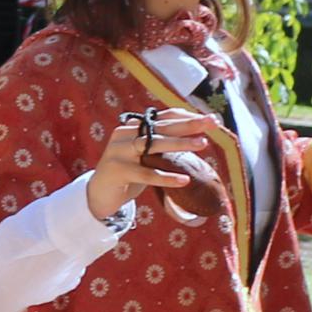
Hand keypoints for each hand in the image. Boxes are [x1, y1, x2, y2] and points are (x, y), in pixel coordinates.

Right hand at [87, 106, 219, 220]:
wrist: (99, 194)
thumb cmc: (129, 172)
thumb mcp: (144, 154)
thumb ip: (162, 143)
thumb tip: (197, 135)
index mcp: (132, 127)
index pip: (163, 117)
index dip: (187, 117)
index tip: (211, 119)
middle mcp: (124, 135)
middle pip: (160, 127)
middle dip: (189, 125)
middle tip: (212, 123)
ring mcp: (118, 152)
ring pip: (153, 145)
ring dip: (180, 143)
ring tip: (203, 144)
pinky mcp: (117, 171)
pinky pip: (146, 174)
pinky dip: (166, 177)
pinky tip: (184, 180)